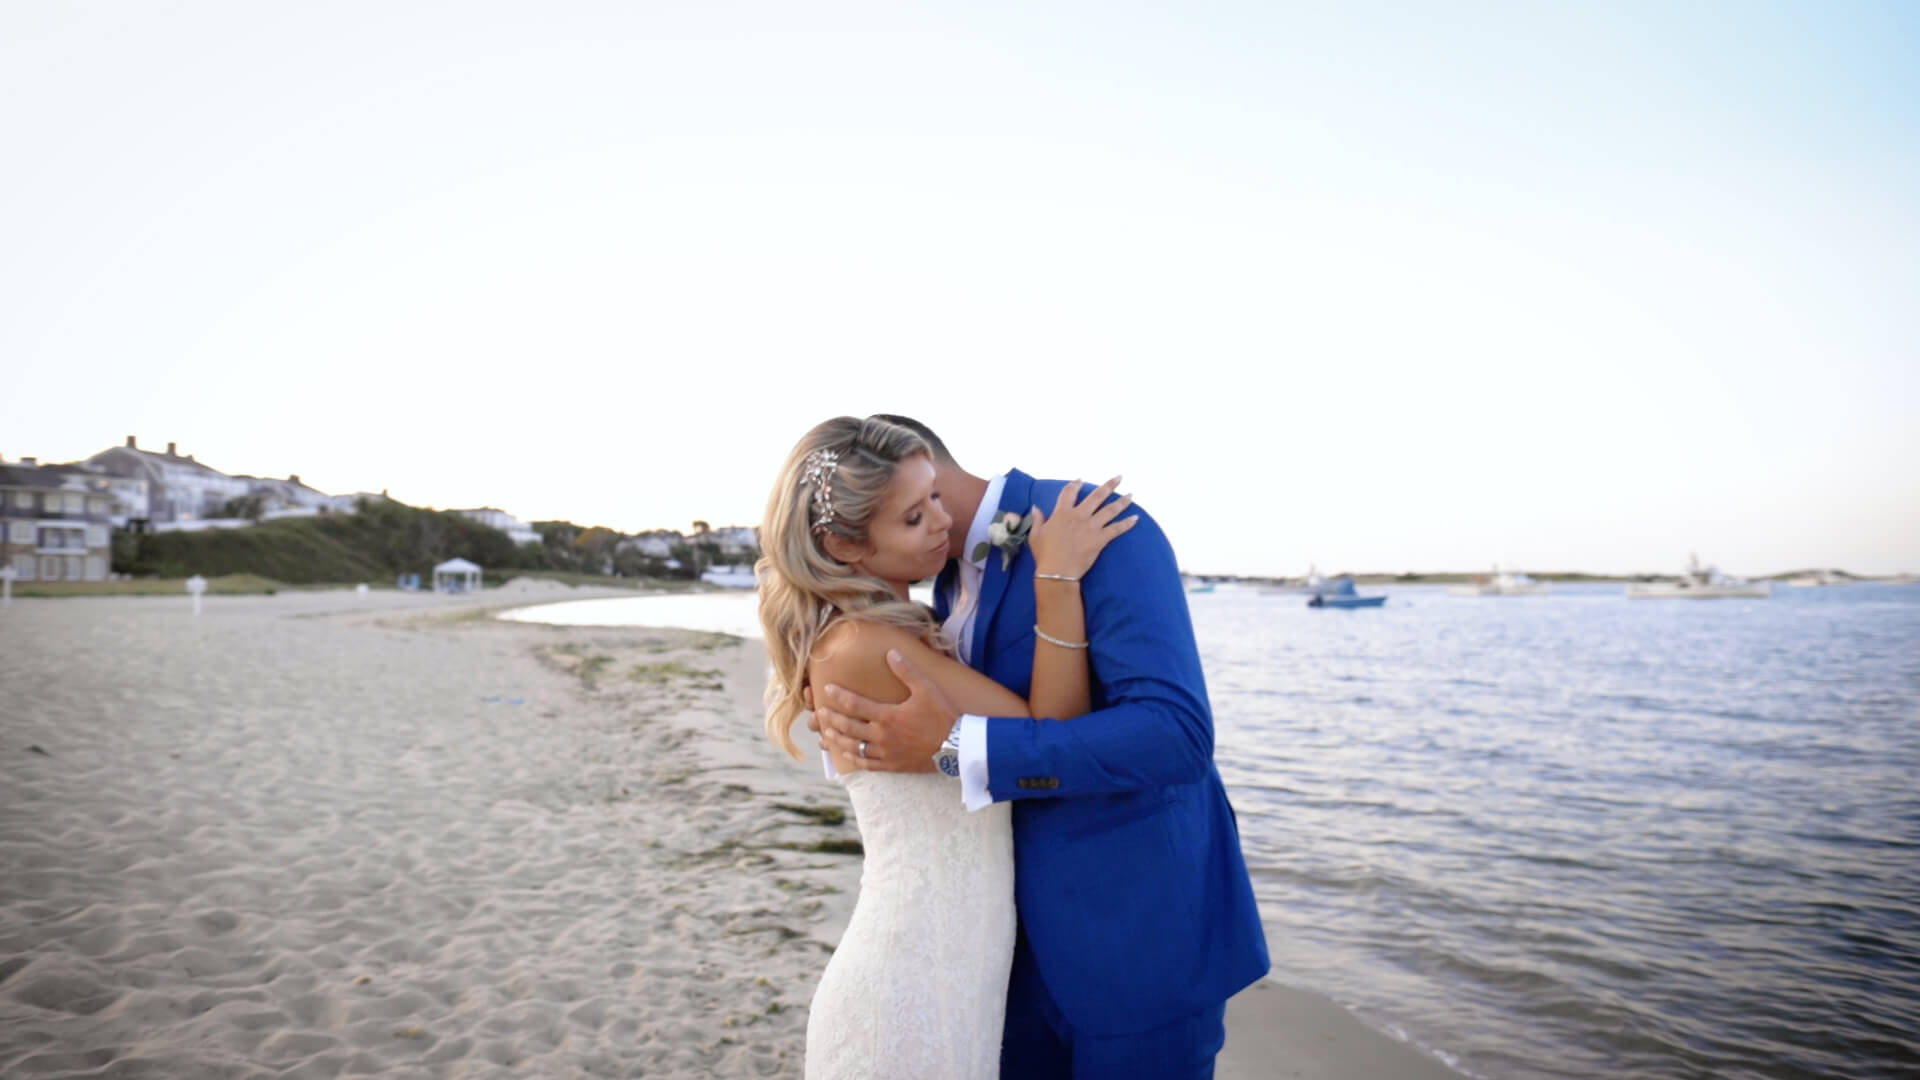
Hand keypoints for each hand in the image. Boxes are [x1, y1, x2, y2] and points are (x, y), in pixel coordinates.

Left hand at [814, 650, 955, 773]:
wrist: (956, 747)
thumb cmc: (942, 716)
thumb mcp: (926, 689)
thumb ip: (906, 671)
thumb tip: (891, 653)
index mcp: (887, 716)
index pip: (855, 705)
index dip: (839, 696)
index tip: (827, 689)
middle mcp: (882, 736)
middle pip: (848, 727)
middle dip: (831, 719)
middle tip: (818, 713)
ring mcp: (886, 753)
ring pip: (853, 747)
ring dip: (837, 740)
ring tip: (826, 733)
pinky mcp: (892, 765)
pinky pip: (867, 764)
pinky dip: (854, 759)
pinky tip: (846, 755)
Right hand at [1027, 476, 1136, 579]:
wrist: (1057, 571)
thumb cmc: (1044, 554)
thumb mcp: (1036, 535)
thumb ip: (1038, 520)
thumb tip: (1036, 508)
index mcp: (1062, 513)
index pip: (1069, 493)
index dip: (1075, 484)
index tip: (1080, 480)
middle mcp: (1079, 516)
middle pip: (1096, 496)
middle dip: (1109, 485)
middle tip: (1119, 477)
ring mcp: (1091, 527)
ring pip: (1110, 510)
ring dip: (1122, 501)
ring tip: (1131, 494)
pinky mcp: (1100, 539)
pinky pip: (1116, 529)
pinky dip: (1127, 523)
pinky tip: (1136, 518)